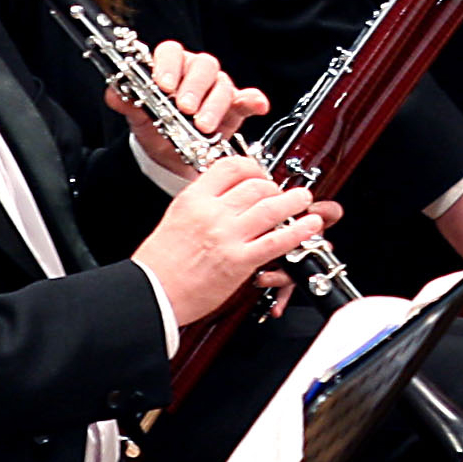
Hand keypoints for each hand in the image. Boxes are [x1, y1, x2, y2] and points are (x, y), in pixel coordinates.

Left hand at [102, 41, 271, 170]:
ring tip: (203, 126)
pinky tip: (256, 106)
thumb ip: (126, 102)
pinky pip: (248, 98)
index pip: (171, 52)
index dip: (167, 65)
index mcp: (171, 68)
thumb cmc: (156, 129)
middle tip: (184, 108)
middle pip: (202, 65)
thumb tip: (114, 92)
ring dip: (214, 104)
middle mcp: (195, 73)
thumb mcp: (138, 118)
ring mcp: (218, 88)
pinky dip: (253, 101)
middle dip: (193, 87)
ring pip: (222, 84)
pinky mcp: (236, 106)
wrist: (170, 157)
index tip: (163, 85)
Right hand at [133, 158, 330, 325]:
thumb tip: (228, 190)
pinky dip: (298, 231)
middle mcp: (212, 213)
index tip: (260, 173)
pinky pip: (276, 240)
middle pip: (256, 185)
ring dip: (294, 201)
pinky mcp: (239, 261)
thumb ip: (203, 201)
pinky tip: (310, 225)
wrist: (152, 294)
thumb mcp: (177, 217)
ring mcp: (227, 236)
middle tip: (281, 193)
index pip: (231, 167)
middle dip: (274, 187)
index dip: (253, 167)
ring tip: (303, 199)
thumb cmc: (161, 262)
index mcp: (194, 199)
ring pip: (271, 207)